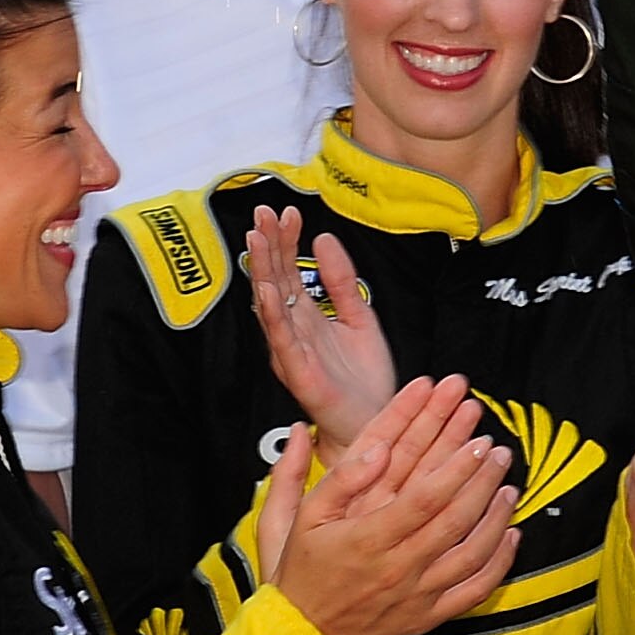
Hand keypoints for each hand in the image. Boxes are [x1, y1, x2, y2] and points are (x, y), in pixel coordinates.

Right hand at [247, 205, 395, 442]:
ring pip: (271, 306)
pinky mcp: (300, 374)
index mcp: (307, 318)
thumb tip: (324, 239)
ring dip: (262, 271)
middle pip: (274, 281)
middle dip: (268, 246)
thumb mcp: (360, 318)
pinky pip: (282, 341)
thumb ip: (341, 281)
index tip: (288, 212)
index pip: (288, 271)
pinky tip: (267, 291)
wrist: (377, 422)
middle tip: (263, 213)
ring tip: (257, 240)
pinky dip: (273, 315)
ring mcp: (293, 352)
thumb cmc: (364, 379)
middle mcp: (294, 332)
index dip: (286, 241)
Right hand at [267, 374, 520, 634]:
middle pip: (455, 519)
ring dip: (497, 517)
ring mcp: (418, 594)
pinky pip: (476, 589)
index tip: (477, 442)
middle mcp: (398, 567)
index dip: (456, 468)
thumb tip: (375, 447)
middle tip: (499, 451)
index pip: (424, 498)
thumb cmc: (304, 570)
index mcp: (368, 539)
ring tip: (510, 486)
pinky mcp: (430, 615)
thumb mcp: (303, 517)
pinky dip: (500, 562)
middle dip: (483, 480)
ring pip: (473, 553)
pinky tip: (511, 534)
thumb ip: (338, 479)